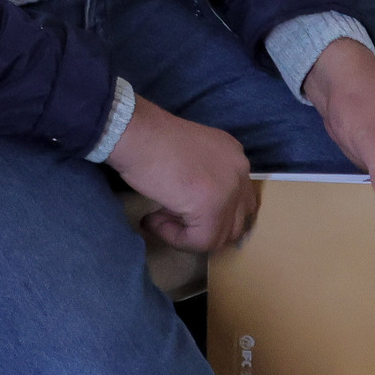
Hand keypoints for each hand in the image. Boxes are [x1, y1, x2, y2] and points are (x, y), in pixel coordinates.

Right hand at [103, 98, 255, 252]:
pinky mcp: (213, 207)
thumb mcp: (188, 154)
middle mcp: (240, 171)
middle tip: (168, 218)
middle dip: (203, 229)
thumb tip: (193, 209)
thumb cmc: (148, 139)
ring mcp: (230, 189)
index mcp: (234, 156)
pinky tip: (153, 220)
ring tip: (157, 219)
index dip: (208, 214)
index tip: (174, 209)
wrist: (135, 133)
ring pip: (219, 236)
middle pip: (236, 222)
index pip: (238, 201)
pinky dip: (174, 238)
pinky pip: (200, 241)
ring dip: (186, 235)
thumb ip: (201, 177)